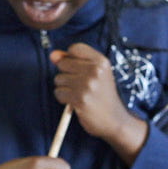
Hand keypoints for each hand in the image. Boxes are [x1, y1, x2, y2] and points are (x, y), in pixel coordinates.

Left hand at [49, 44, 147, 164]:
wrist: (114, 120)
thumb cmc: (102, 95)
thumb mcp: (95, 74)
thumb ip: (73, 61)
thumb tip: (53, 55)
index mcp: (101, 61)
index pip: (75, 48)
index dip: (71, 59)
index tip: (80, 70)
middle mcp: (95, 71)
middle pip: (63, 63)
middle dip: (66, 74)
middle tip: (81, 85)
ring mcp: (87, 85)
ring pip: (58, 79)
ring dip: (65, 88)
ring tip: (80, 94)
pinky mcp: (80, 99)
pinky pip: (59, 93)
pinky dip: (64, 99)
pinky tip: (76, 103)